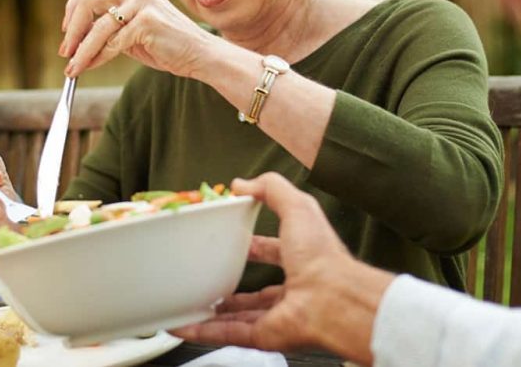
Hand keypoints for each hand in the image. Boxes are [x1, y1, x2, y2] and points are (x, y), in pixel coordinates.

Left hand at [60, 0, 214, 78]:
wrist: (199, 55)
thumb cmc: (165, 44)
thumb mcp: (132, 29)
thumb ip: (108, 25)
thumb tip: (75, 32)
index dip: (71, 6)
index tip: (66, 30)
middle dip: (72, 27)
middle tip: (65, 51)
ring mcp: (143, 3)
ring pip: (98, 26)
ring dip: (81, 50)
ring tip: (73, 68)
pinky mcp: (148, 22)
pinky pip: (113, 43)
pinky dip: (98, 57)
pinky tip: (92, 66)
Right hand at [171, 173, 393, 364]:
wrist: (333, 301)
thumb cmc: (323, 257)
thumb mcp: (298, 206)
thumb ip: (272, 189)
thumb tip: (244, 183)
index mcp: (302, 257)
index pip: (273, 249)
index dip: (252, 244)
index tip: (230, 238)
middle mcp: (292, 288)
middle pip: (256, 288)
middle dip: (232, 284)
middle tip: (208, 277)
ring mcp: (279, 314)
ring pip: (240, 315)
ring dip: (216, 311)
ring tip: (192, 304)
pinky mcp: (266, 336)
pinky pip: (231, 335)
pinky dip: (207, 333)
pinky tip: (187, 326)